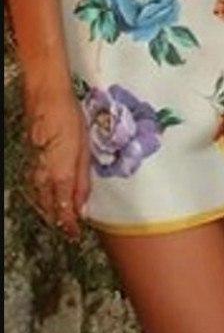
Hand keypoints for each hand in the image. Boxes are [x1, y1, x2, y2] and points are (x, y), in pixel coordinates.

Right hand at [26, 90, 89, 238]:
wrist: (46, 97)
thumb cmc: (70, 119)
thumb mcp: (84, 148)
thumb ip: (82, 179)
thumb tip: (82, 205)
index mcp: (59, 174)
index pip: (63, 209)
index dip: (69, 224)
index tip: (77, 235)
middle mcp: (43, 176)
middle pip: (49, 207)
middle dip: (59, 220)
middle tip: (70, 232)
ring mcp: (33, 168)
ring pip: (39, 197)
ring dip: (50, 210)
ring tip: (61, 219)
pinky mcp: (30, 159)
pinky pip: (35, 185)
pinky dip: (43, 196)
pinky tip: (49, 197)